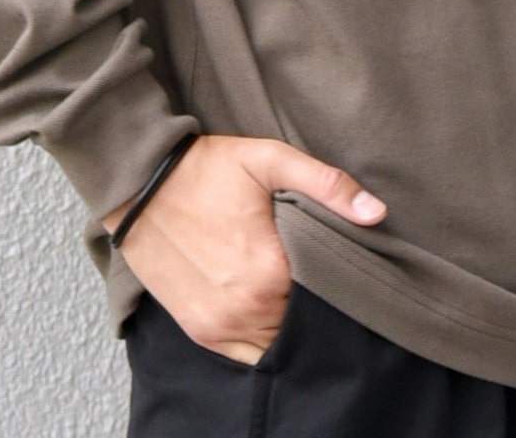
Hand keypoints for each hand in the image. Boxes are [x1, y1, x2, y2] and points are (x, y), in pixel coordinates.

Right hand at [102, 134, 386, 364]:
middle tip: (315, 272)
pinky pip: (247, 355)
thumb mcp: (269, 159)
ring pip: (277, 344)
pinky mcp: (201, 332)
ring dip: (289, 325)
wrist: (138, 185)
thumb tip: (377, 213)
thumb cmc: (206, 169)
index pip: (327, 292)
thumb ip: (327, 185)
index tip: (338, 258)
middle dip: (314, 303)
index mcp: (271, 271)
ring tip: (292, 290)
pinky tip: (269, 312)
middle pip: (304, 322)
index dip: (337, 277)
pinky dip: (262, 341)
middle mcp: (248, 309)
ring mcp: (221, 326)